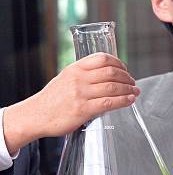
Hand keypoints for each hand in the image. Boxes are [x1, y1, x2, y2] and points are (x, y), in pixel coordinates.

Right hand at [4, 53, 139, 154]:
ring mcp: (81, 94)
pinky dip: (122, 101)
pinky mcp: (83, 110)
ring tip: (134, 92)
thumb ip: (83, 76)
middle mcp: (78, 79)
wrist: (36, 116)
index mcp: (75, 69)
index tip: (125, 69)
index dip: (119, 63)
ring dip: (128, 89)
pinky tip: (129, 101)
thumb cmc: (51, 100)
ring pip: (112, 87)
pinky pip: (109, 103)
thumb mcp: (65, 79)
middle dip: (127, 77)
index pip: (102, 58)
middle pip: (111, 72)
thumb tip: (104, 76)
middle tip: (133, 83)